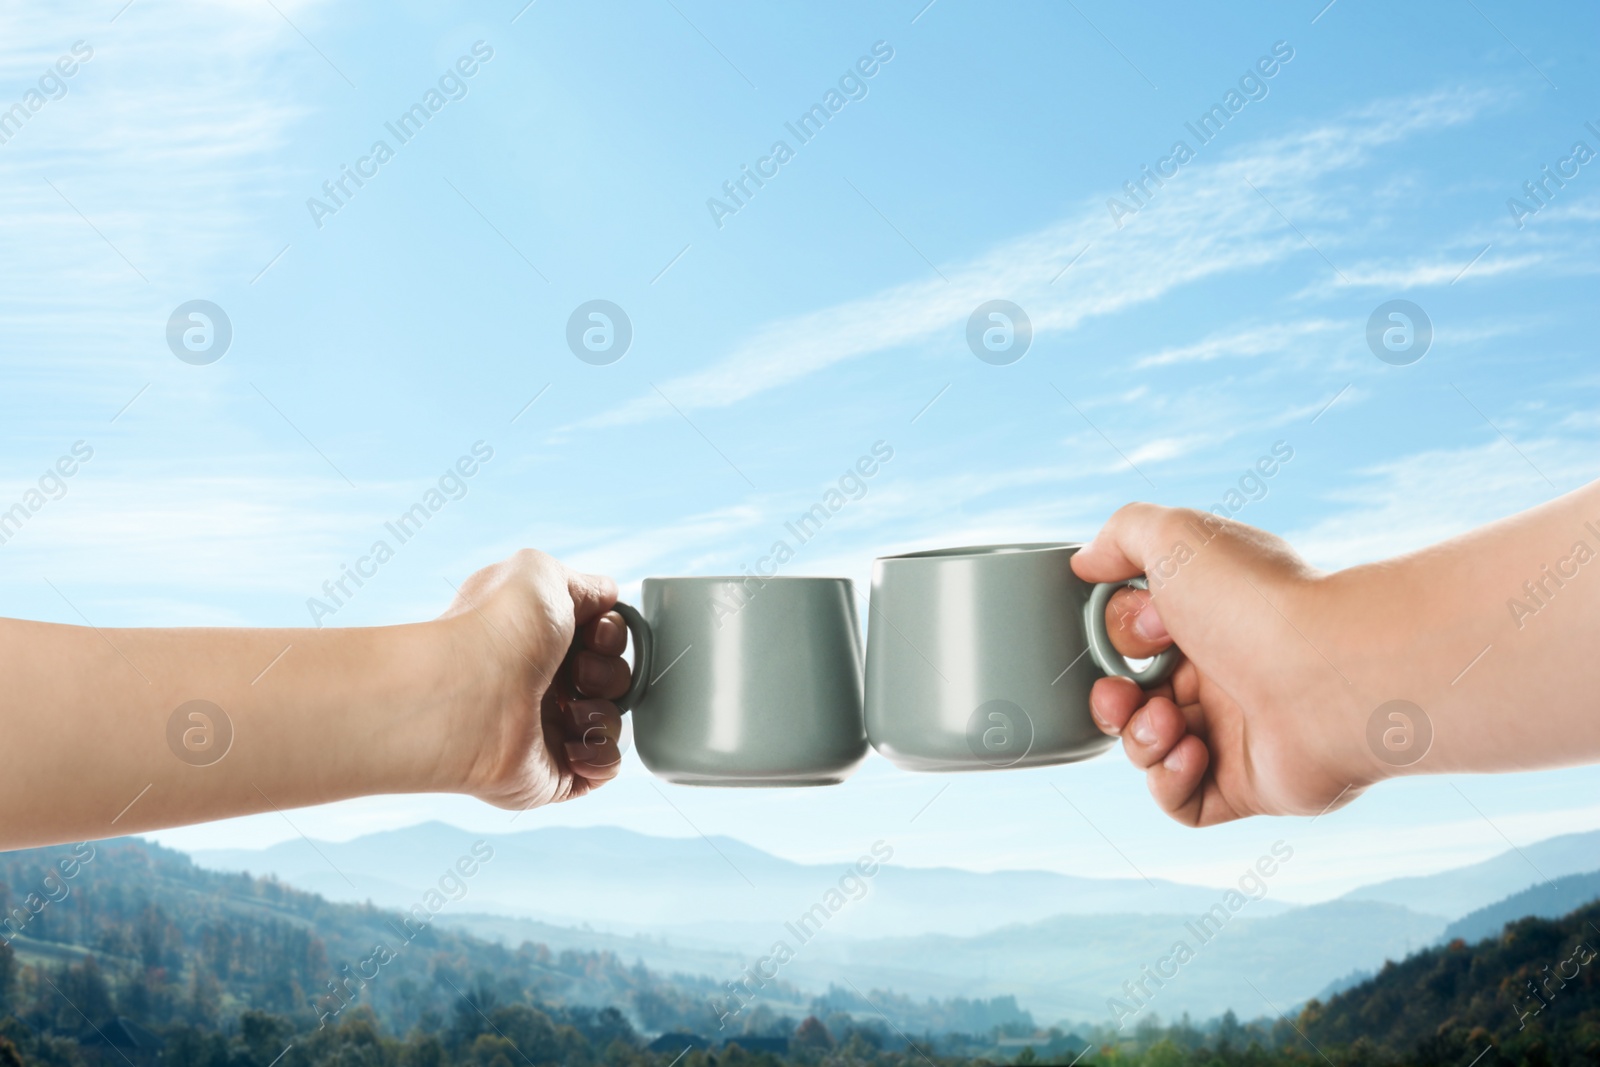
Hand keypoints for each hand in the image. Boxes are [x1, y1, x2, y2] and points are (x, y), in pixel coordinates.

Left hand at [436, 549, 633, 810]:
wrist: (472, 696)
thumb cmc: (498, 630)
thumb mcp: (540, 572)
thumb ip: (581, 583)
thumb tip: (606, 597)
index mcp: (534, 638)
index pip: (598, 637)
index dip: (609, 633)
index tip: (594, 632)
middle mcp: (539, 682)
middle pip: (612, 677)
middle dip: (607, 672)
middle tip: (576, 673)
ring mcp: (547, 730)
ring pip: (611, 720)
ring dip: (602, 712)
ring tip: (567, 712)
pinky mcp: (555, 773)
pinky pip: (605, 767)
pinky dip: (599, 754)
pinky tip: (570, 744)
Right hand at [1072, 505, 1378, 825]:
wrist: (1332, 677)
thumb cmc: (1256, 602)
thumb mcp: (1175, 536)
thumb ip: (1122, 535)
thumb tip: (1087, 564)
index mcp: (1213, 615)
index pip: (1140, 635)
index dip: (1119, 637)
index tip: (1138, 631)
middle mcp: (1226, 671)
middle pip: (1138, 695)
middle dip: (1112, 698)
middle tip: (1123, 693)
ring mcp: (1237, 731)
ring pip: (1153, 748)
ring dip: (1139, 738)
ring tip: (1167, 724)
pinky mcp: (1248, 786)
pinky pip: (1185, 800)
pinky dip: (1170, 782)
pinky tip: (1191, 754)